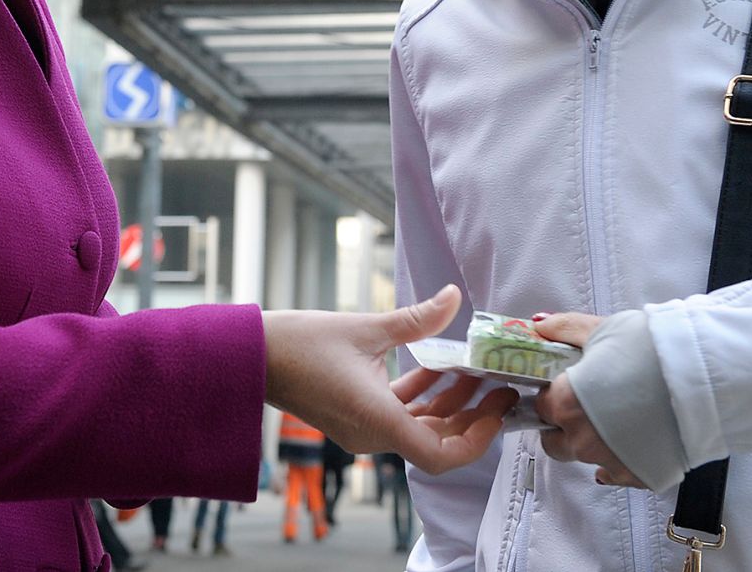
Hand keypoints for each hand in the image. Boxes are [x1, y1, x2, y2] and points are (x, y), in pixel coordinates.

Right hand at [264, 285, 517, 476]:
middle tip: (499, 386)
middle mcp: (372, 434)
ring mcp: (363, 429)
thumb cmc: (301, 343)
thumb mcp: (367, 327)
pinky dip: (423, 397)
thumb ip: (417, 318)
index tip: (498, 409)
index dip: (477, 438)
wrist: (253, 356)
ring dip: (448, 403)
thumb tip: (454, 297)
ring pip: (420, 427)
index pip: (440, 455)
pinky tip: (438, 367)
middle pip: (436, 440)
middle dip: (471, 415)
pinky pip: (400, 416)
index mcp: (377, 420)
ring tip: (474, 371)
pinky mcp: (356, 417)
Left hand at [530, 312, 644, 488]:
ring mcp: (609, 462)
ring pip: (585, 458)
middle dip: (563, 426)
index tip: (566, 387)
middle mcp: (582, 439)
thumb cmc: (651, 348)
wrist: (703, 375)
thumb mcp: (603, 329)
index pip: (542, 406)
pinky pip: (615, 474)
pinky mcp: (637, 477)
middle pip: (555, 442)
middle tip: (584, 406)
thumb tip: (539, 325)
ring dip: (591, 441)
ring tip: (617, 418)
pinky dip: (618, 459)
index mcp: (567, 403)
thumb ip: (564, 328)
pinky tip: (631, 441)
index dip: (552, 394)